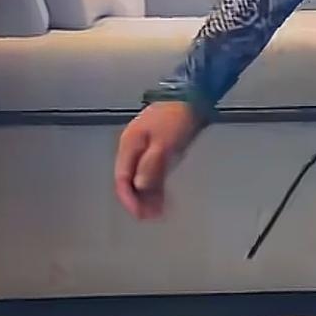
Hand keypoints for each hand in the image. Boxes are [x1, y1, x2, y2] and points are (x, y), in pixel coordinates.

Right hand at [114, 100, 202, 219]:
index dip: (129, 198)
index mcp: (129, 144)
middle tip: (150, 217)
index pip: (122, 178)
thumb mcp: (163, 144)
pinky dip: (157, 187)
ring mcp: (146, 149)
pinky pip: (153, 173)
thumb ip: (150, 166)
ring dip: (148, 196)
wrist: (192, 97)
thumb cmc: (176, 119)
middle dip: (138, 200)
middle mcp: (134, 148)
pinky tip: (164, 200)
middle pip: (130, 180)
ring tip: (159, 213)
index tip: (140, 214)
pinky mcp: (159, 150)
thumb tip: (137, 187)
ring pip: (142, 178)